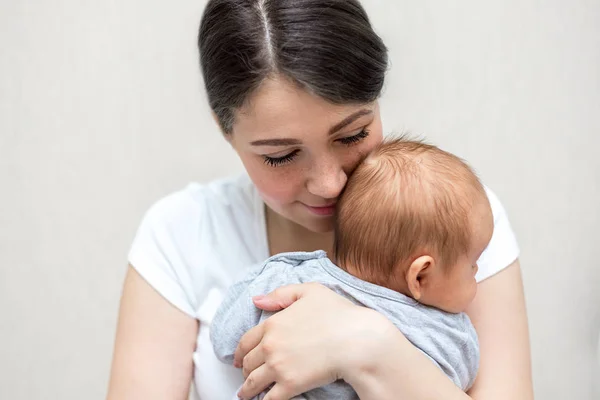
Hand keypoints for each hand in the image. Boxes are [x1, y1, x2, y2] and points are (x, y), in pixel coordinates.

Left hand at [233, 282, 395, 399]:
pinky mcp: (290, 385)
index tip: (238, 359)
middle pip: (248, 363)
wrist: (356, 340)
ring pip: (253, 382)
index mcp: (272, 323)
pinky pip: (269, 398)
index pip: (246, 341)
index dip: (239, 352)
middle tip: (247, 375)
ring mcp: (278, 367)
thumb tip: (257, 300)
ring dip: (247, 390)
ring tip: (246, 395)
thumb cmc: (338, 314)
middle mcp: (270, 346)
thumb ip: (280, 294)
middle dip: (245, 370)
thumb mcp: (309, 291)